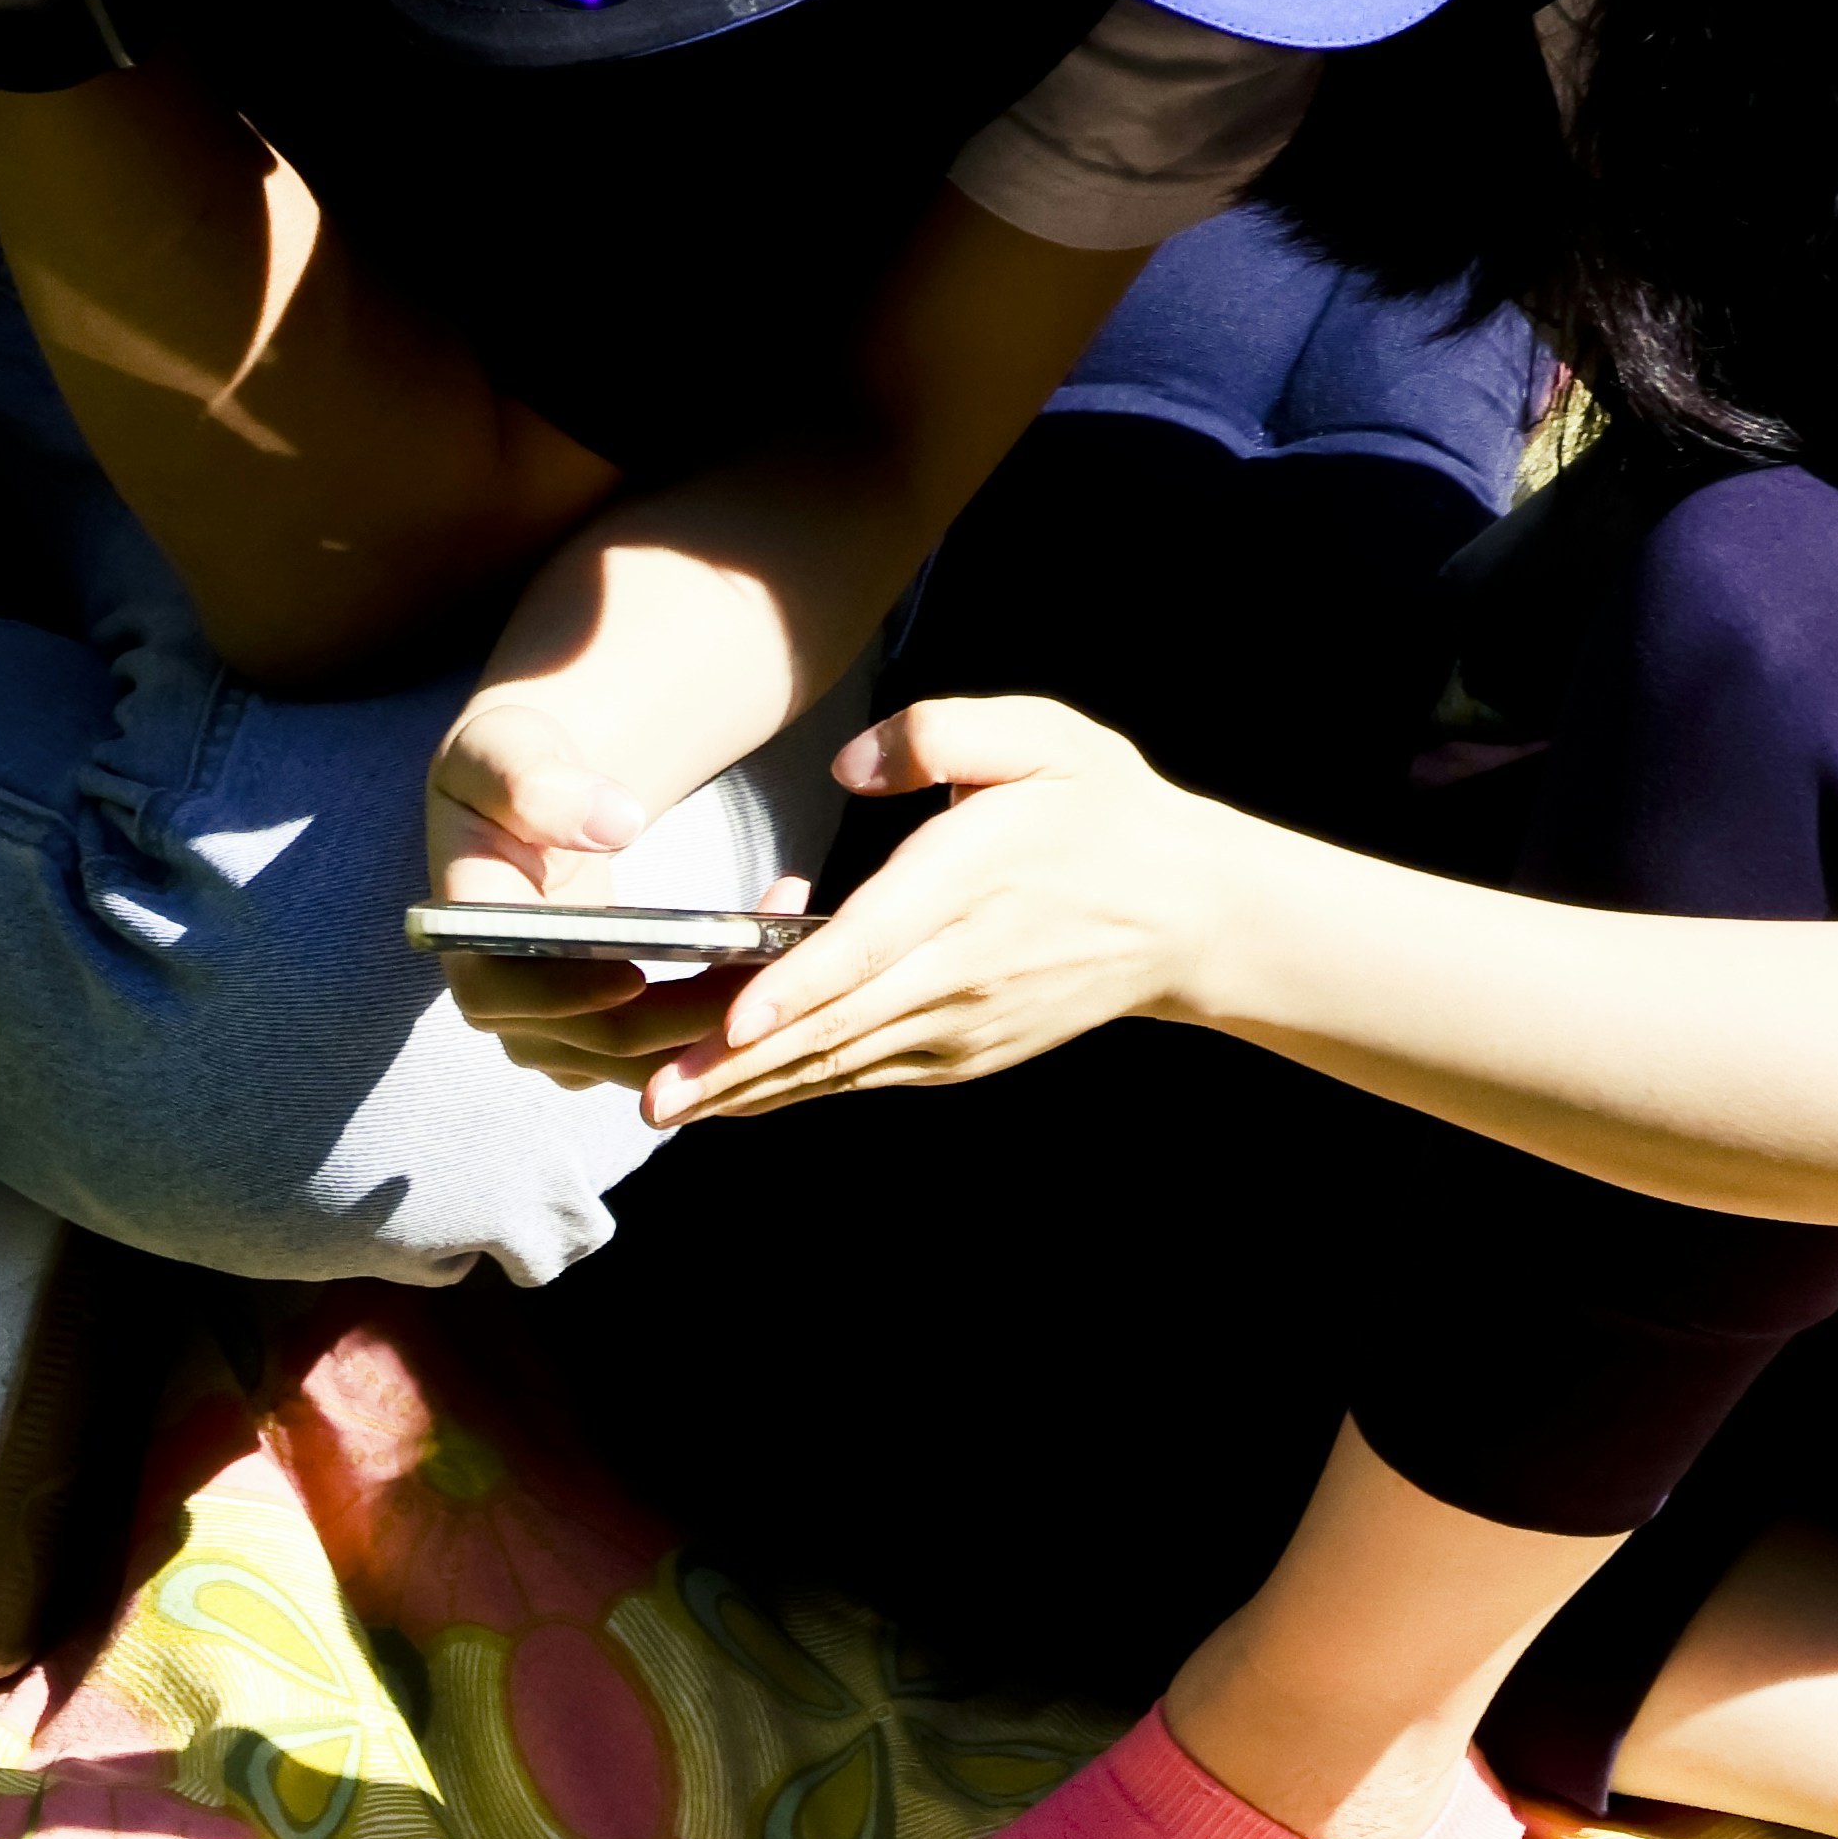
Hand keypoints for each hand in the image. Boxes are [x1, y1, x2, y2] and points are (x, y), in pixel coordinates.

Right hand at [421, 680, 803, 1082]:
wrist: (531, 797)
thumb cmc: (511, 763)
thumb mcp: (506, 750)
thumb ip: (540, 783)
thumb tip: (617, 822)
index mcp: (465, 938)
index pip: (499, 995)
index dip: (563, 996)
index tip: (631, 974)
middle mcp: (505, 1004)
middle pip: (595, 1039)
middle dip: (684, 1013)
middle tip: (763, 966)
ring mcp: (555, 1033)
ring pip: (648, 1060)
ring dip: (723, 1022)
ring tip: (789, 958)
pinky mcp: (602, 1039)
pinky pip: (670, 1052)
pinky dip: (725, 1021)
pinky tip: (779, 967)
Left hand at [644, 693, 1275, 1124]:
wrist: (1188, 912)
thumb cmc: (1104, 810)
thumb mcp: (1044, 735)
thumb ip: (942, 731)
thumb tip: (849, 763)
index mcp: (970, 883)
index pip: (871, 944)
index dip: (798, 986)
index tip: (734, 1019)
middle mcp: (960, 970)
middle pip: (836, 1025)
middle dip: (738, 1066)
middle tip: (649, 1095)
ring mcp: (960, 1025)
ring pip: (842, 1063)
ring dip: (751, 1090)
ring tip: (665, 1108)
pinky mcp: (960, 1054)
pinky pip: (865, 1074)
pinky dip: (798, 1087)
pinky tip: (733, 1098)